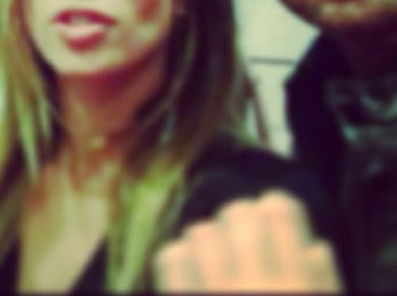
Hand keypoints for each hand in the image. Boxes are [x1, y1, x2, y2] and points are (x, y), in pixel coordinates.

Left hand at [154, 191, 342, 292]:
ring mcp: (213, 294)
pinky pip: (171, 256)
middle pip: (237, 213)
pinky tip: (192, 273)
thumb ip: (322, 283)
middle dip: (240, 221)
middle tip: (243, 238)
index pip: (279, 210)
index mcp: (294, 285)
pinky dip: (181, 260)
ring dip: (209, 241)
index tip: (272, 215)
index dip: (275, 208)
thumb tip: (313, 243)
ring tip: (216, 257)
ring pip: (201, 229)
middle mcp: (254, 285)